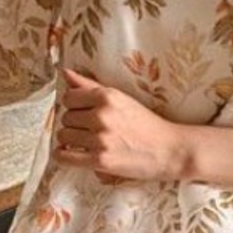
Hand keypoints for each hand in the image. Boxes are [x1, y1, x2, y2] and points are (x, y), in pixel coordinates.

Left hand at [54, 69, 184, 183]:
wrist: (169, 151)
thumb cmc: (146, 125)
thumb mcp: (121, 99)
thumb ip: (90, 86)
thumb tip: (64, 72)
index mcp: (107, 97)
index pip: (68, 97)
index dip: (74, 106)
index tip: (85, 114)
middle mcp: (101, 116)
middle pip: (65, 117)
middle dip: (74, 124)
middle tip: (90, 130)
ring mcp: (100, 139)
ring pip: (63, 136)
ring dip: (71, 140)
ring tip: (86, 143)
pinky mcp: (100, 161)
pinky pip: (64, 156)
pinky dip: (63, 156)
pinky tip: (71, 154)